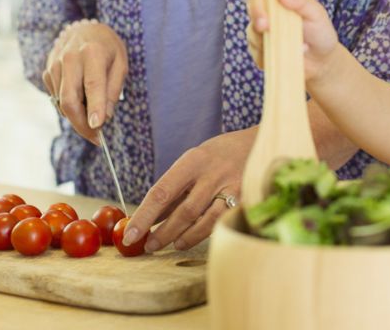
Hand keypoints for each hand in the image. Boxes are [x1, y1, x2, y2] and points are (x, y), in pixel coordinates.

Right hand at [42, 20, 127, 143]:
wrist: (84, 30)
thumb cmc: (107, 49)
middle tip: (96, 138)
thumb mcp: (120, 64)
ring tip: (93, 115)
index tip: (97, 127)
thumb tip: (104, 118)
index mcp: (92, 53)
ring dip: (77, 117)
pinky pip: (56, 99)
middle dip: (81, 124)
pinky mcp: (47, 72)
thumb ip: (113, 90)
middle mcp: (69, 58)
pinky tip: (81, 100)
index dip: (94, 108)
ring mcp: (54, 65)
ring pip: (61, 103)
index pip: (93, 84)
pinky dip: (69, 107)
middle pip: (70, 100)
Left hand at [121, 130, 255, 251]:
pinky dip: (204, 233)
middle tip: (149, 246)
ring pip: (204, 221)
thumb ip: (175, 188)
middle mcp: (213, 173)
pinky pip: (221, 223)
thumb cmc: (219, 154)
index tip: (130, 234)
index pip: (162, 192)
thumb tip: (150, 218)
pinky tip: (194, 237)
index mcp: (194, 160)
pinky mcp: (246, 200)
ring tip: (173, 244)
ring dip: (184, 237)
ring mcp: (232, 188)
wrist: (259, 143)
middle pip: (184, 211)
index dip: (144, 216)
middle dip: (163, 233)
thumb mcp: (194, 162)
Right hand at [245, 0, 340, 81]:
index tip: (266, 15)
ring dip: (274, 43)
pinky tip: (290, 57)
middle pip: (251, 14)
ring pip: (253, 37)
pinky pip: (258, 57)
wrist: (322, 61)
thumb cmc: (320, 32)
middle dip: (257, 21)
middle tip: (266, 28)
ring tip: (300, 47)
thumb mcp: (316, 14)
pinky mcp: (261, 56)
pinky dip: (274, 58)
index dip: (257, 4)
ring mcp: (261, 36)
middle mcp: (266, 17)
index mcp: (277, 2)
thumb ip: (301, 0)